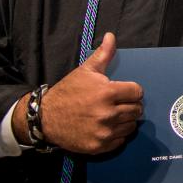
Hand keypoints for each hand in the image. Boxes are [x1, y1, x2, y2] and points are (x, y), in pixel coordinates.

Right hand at [21, 32, 143, 153]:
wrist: (45, 119)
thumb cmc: (67, 93)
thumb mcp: (85, 71)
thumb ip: (103, 54)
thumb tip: (111, 36)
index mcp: (107, 93)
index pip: (137, 92)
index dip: (131, 90)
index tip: (123, 92)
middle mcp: (107, 113)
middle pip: (137, 110)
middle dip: (129, 105)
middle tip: (117, 104)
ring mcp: (104, 132)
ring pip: (131, 125)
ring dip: (125, 120)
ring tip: (112, 115)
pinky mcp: (99, 146)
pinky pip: (121, 140)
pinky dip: (116, 134)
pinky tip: (106, 127)